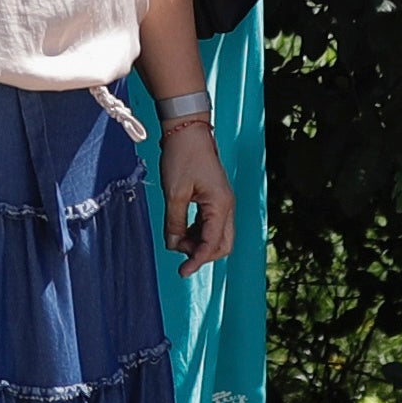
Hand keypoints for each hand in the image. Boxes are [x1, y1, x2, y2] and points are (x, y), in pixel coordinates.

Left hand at [158, 119, 236, 264]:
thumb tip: (174, 245)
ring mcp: (223, 202)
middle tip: (179, 252)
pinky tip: (182, 231)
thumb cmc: (182, 156)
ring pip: (217, 236)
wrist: (187, 130)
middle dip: (202, 254)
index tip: (182, 272)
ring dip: (199, 243)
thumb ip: (175, 223)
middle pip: (222, 245)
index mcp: (220, 205)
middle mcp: (227, 206)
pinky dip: (199, 232)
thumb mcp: (174, 193)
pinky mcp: (215, 198)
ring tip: (176, 239)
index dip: (197, 260)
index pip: (213, 244)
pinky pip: (211, 224)